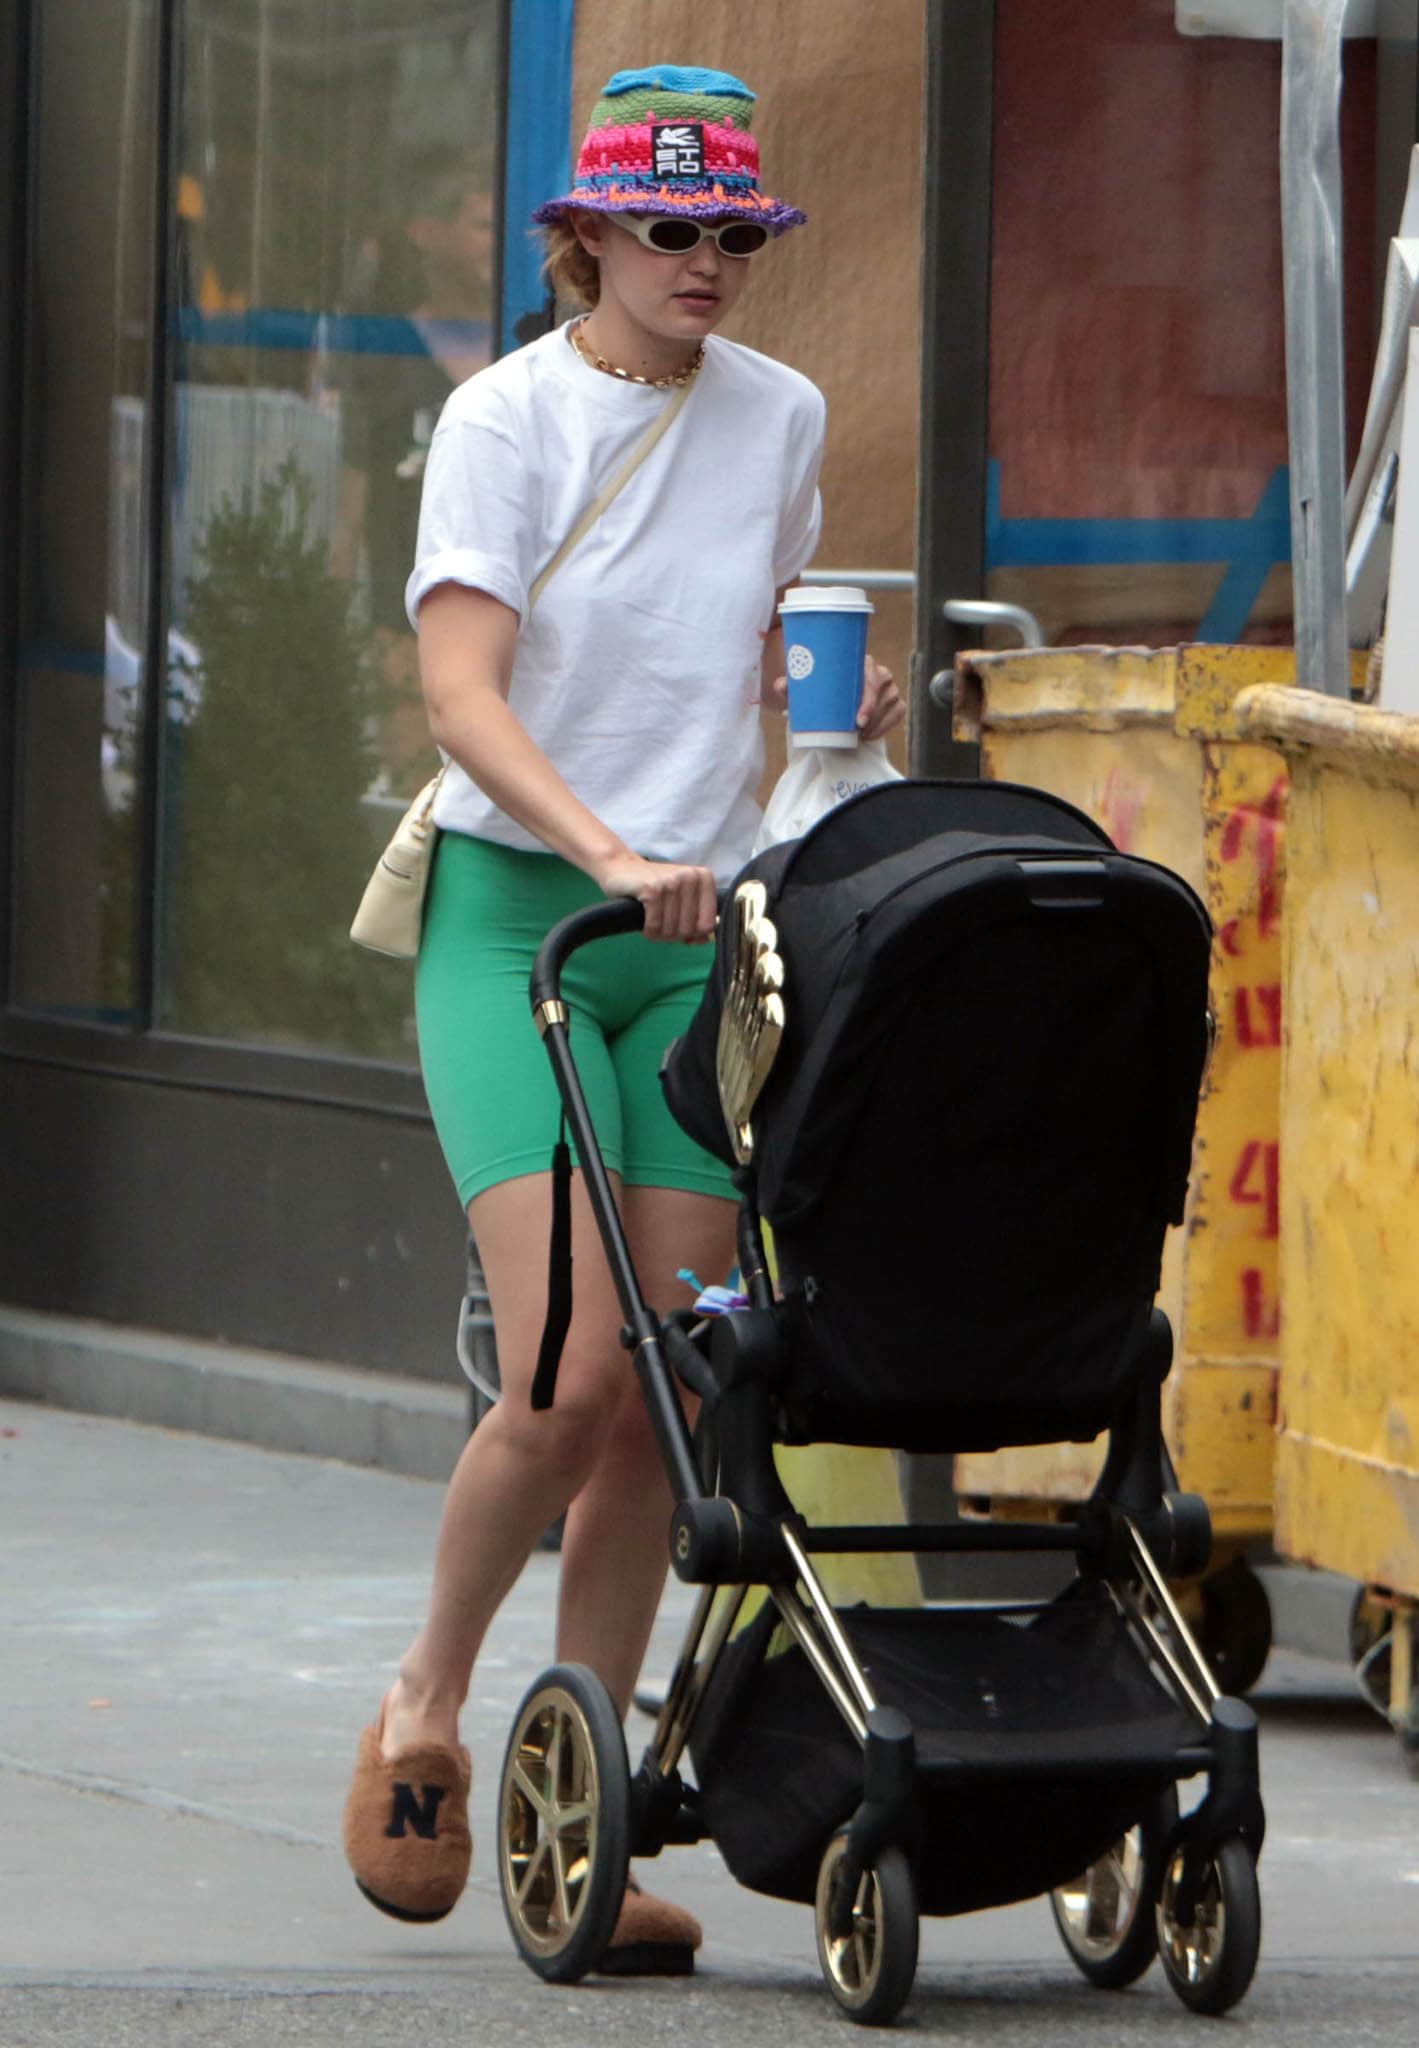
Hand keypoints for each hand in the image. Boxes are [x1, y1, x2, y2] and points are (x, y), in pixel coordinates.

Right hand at [593, 852, 718, 942]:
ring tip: (652, 924)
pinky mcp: (652, 889)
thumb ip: (695, 921)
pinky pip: (655, 925)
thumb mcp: (679, 900)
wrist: (620, 866)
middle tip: (661, 927)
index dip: (692, 934)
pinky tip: (644, 924)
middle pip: (689, 929)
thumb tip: (704, 940)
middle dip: (672, 935)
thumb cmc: (654, 887)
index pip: (708, 924)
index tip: (679, 928)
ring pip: (672, 930)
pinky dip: (648, 931)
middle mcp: (690, 877)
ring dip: (659, 934)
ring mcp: (671, 882)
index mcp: (703, 878)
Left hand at [761, 657, 902, 738]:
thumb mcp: (800, 690)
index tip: (858, 719)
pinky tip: (872, 736)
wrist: (823, 699)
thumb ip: (789, 686)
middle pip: (885, 689)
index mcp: (858, 662)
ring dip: (879, 722)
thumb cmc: (814, 691)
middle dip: (874, 713)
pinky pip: (898, 711)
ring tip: (861, 735)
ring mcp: (887, 687)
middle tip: (858, 731)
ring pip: (893, 702)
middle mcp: (877, 672)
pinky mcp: (892, 702)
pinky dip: (887, 725)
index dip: (869, 697)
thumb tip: (782, 685)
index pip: (871, 674)